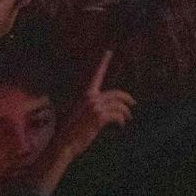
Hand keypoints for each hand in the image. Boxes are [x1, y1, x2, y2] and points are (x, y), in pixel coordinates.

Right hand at [40, 51, 133, 181]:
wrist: (62, 144)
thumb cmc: (68, 132)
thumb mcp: (77, 114)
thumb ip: (88, 108)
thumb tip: (101, 109)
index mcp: (84, 95)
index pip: (96, 75)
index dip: (103, 62)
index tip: (108, 51)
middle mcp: (90, 98)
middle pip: (116, 94)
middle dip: (126, 98)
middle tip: (133, 104)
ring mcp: (95, 107)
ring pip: (119, 105)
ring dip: (126, 112)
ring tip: (127, 118)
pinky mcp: (99, 117)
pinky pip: (117, 115)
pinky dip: (121, 120)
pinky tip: (121, 124)